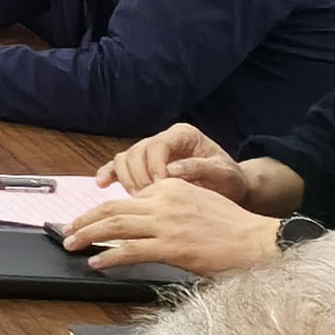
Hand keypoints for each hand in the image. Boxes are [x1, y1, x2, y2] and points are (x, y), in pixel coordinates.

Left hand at [62, 177, 286, 276]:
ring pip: (115, 227)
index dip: (103, 209)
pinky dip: (109, 257)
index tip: (88, 219)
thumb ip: (170, 206)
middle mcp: (164, 200)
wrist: (257, 241)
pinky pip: (130, 250)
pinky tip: (97, 263)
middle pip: (113, 208)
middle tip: (67, 231)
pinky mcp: (171, 247)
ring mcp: (166, 223)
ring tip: (72, 245)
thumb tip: (145, 221)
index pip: (127, 197)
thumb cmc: (232, 228)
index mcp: (170, 186)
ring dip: (88, 236)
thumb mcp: (198, 202)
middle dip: (85, 220)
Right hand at [94, 121, 235, 193]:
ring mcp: (150, 152)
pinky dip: (110, 174)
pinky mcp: (143, 166)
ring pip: (125, 159)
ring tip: (138, 200)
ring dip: (127, 180)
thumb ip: (199, 169)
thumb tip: (172, 170)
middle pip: (136, 152)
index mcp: (183, 135)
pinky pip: (119, 166)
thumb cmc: (230, 181)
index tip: (159, 187)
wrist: (231, 190)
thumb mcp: (224, 174)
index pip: (157, 145)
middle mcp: (163, 139)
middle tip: (147, 199)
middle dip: (139, 177)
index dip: (154, 166)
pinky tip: (103, 184)